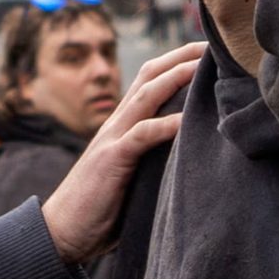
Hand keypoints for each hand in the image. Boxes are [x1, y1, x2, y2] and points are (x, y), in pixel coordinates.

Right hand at [41, 41, 202, 262]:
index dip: (178, 60)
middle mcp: (117, 123)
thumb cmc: (101, 208)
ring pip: (147, 94)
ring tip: (208, 67)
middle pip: (151, 74)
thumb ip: (154, 157)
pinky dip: (167, 125)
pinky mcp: (112, 161)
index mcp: (122, 124)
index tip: (210, 52)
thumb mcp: (133, 174)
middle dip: (184, 56)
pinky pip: (142, 135)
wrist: (62, 232)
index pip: (151, 78)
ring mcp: (113, 139)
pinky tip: (190, 119)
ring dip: (178, 77)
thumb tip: (190, 154)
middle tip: (217, 46)